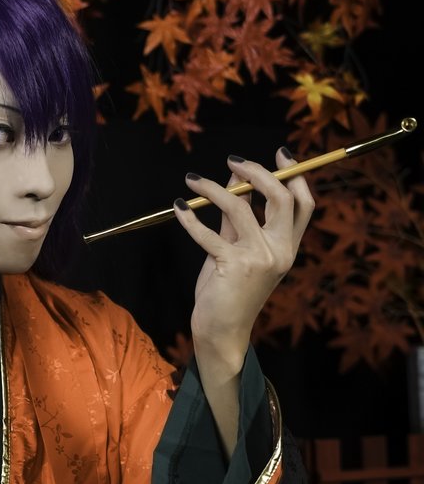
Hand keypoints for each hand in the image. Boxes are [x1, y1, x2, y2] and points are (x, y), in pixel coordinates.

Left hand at [174, 146, 314, 369]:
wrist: (222, 329)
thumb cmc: (229, 289)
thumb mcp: (239, 249)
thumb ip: (239, 219)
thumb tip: (235, 181)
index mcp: (288, 246)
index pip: (304, 204)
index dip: (295, 175)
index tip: (281, 154)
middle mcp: (280, 251)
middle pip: (280, 197)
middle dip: (257, 171)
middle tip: (232, 161)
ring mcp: (259, 258)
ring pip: (240, 206)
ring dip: (212, 187)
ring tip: (192, 180)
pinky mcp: (233, 266)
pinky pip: (208, 232)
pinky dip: (190, 217)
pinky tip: (179, 207)